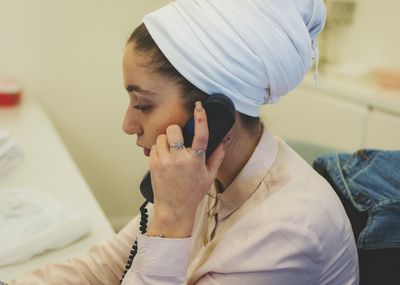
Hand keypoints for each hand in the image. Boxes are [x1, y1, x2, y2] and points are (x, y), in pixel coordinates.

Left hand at [148, 101, 225, 237]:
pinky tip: (164, 158)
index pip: (201, 135)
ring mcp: (165, 161)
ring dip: (166, 140)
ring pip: (162, 136)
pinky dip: (159, 149)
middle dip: (176, 131)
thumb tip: (224, 142)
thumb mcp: (209, 176)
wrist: (174, 209)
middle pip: (173, 129)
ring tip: (171, 151)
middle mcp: (180, 159)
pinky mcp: (153, 164)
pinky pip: (154, 146)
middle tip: (178, 139)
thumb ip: (217, 157)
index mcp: (196, 161)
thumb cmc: (192, 193)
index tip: (199, 106)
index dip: (201, 118)